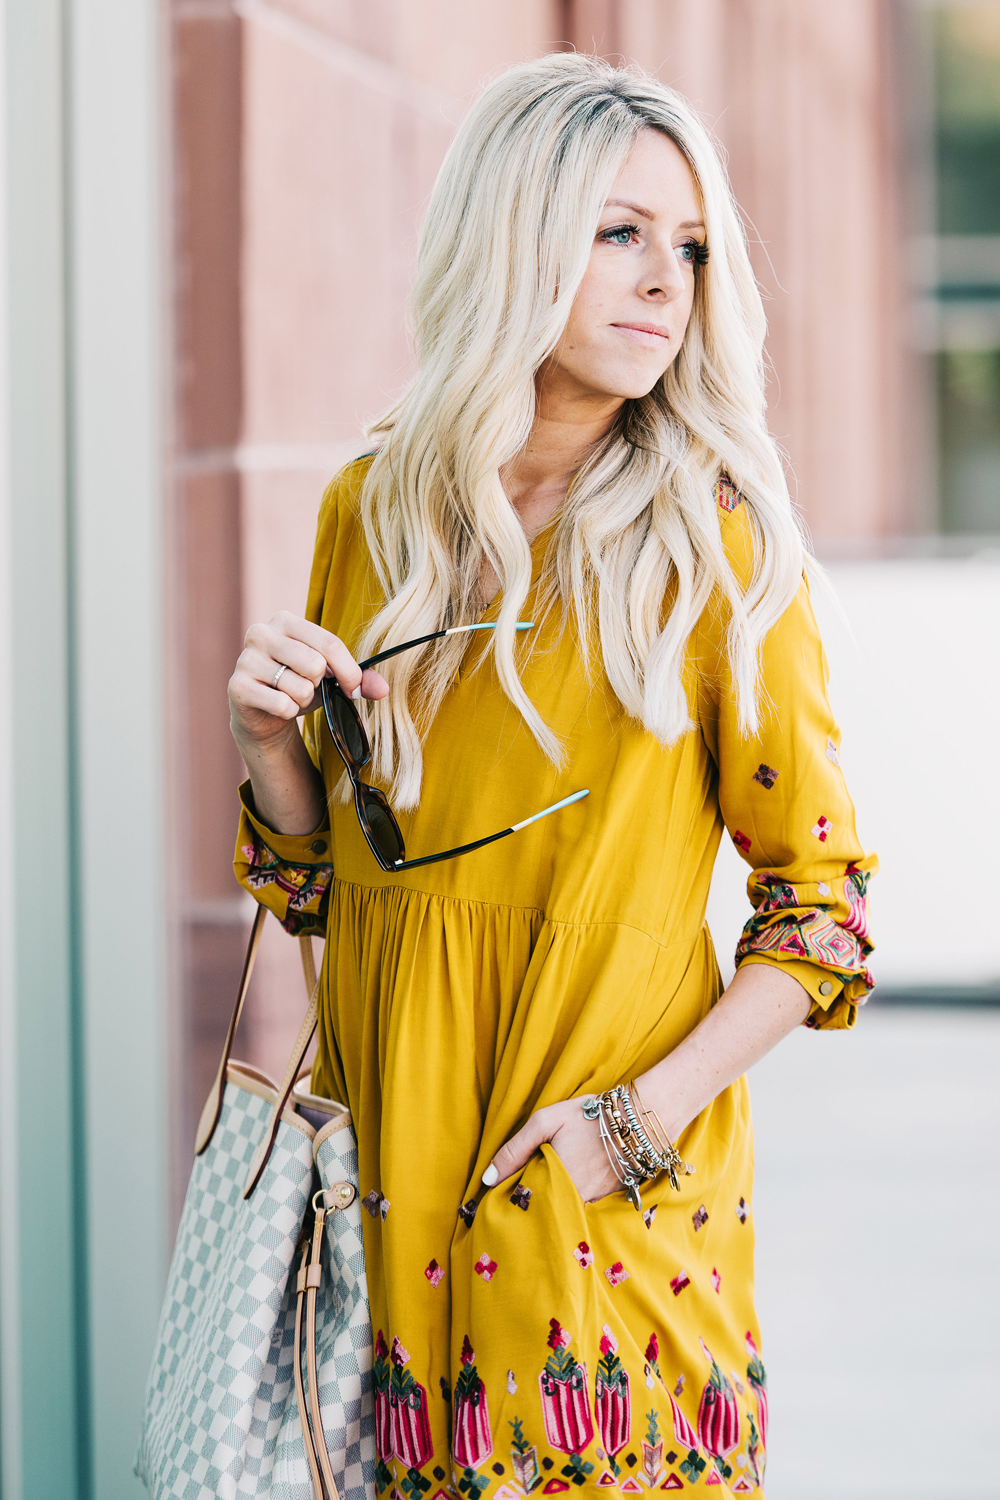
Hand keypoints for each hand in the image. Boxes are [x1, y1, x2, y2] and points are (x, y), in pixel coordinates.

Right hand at [228, 611, 387, 757]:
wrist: (263, 715)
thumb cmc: (299, 686)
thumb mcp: (330, 678)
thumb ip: (359, 679)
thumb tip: (383, 690)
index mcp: (285, 620)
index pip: (329, 644)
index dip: (348, 671)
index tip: (353, 687)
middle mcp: (261, 633)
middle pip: (315, 664)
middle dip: (319, 686)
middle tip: (309, 689)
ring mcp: (245, 659)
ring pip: (299, 687)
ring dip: (303, 700)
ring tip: (290, 696)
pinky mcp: (237, 687)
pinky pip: (282, 705)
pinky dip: (288, 712)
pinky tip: (277, 707)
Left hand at [482, 1098, 620, 1203]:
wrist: (637, 1121)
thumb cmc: (588, 1117)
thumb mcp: (545, 1122)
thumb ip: (514, 1150)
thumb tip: (487, 1179)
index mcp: (555, 1184)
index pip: (523, 1203)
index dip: (511, 1196)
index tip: (502, 1190)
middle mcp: (575, 1200)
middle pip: (542, 1208)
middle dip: (531, 1199)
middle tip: (526, 1181)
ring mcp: (593, 1201)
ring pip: (562, 1207)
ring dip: (551, 1198)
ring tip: (548, 1177)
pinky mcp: (607, 1199)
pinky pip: (581, 1204)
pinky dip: (571, 1195)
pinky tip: (569, 1178)